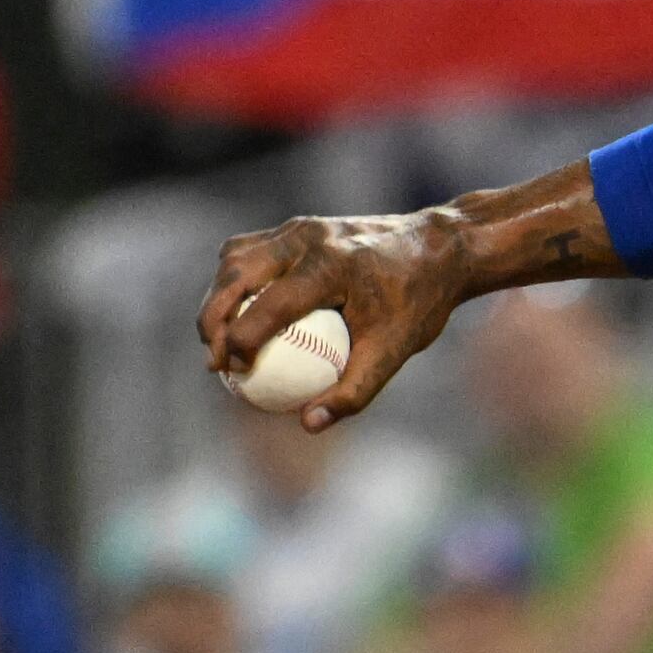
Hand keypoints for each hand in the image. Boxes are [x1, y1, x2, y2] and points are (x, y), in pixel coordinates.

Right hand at [198, 209, 470, 430]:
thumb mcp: (397, 349)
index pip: (269, 305)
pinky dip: (235, 282)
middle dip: (211, 320)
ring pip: (235, 258)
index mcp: (333, 265)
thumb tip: (309, 425)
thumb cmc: (420, 303)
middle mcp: (309, 238)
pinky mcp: (297, 227)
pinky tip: (238, 316)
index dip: (240, 341)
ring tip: (219, 342)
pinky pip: (250, 252)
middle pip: (236, 275)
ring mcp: (300, 227)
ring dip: (217, 298)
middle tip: (214, 363)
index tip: (234, 373)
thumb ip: (355, 390)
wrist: (441, 249)